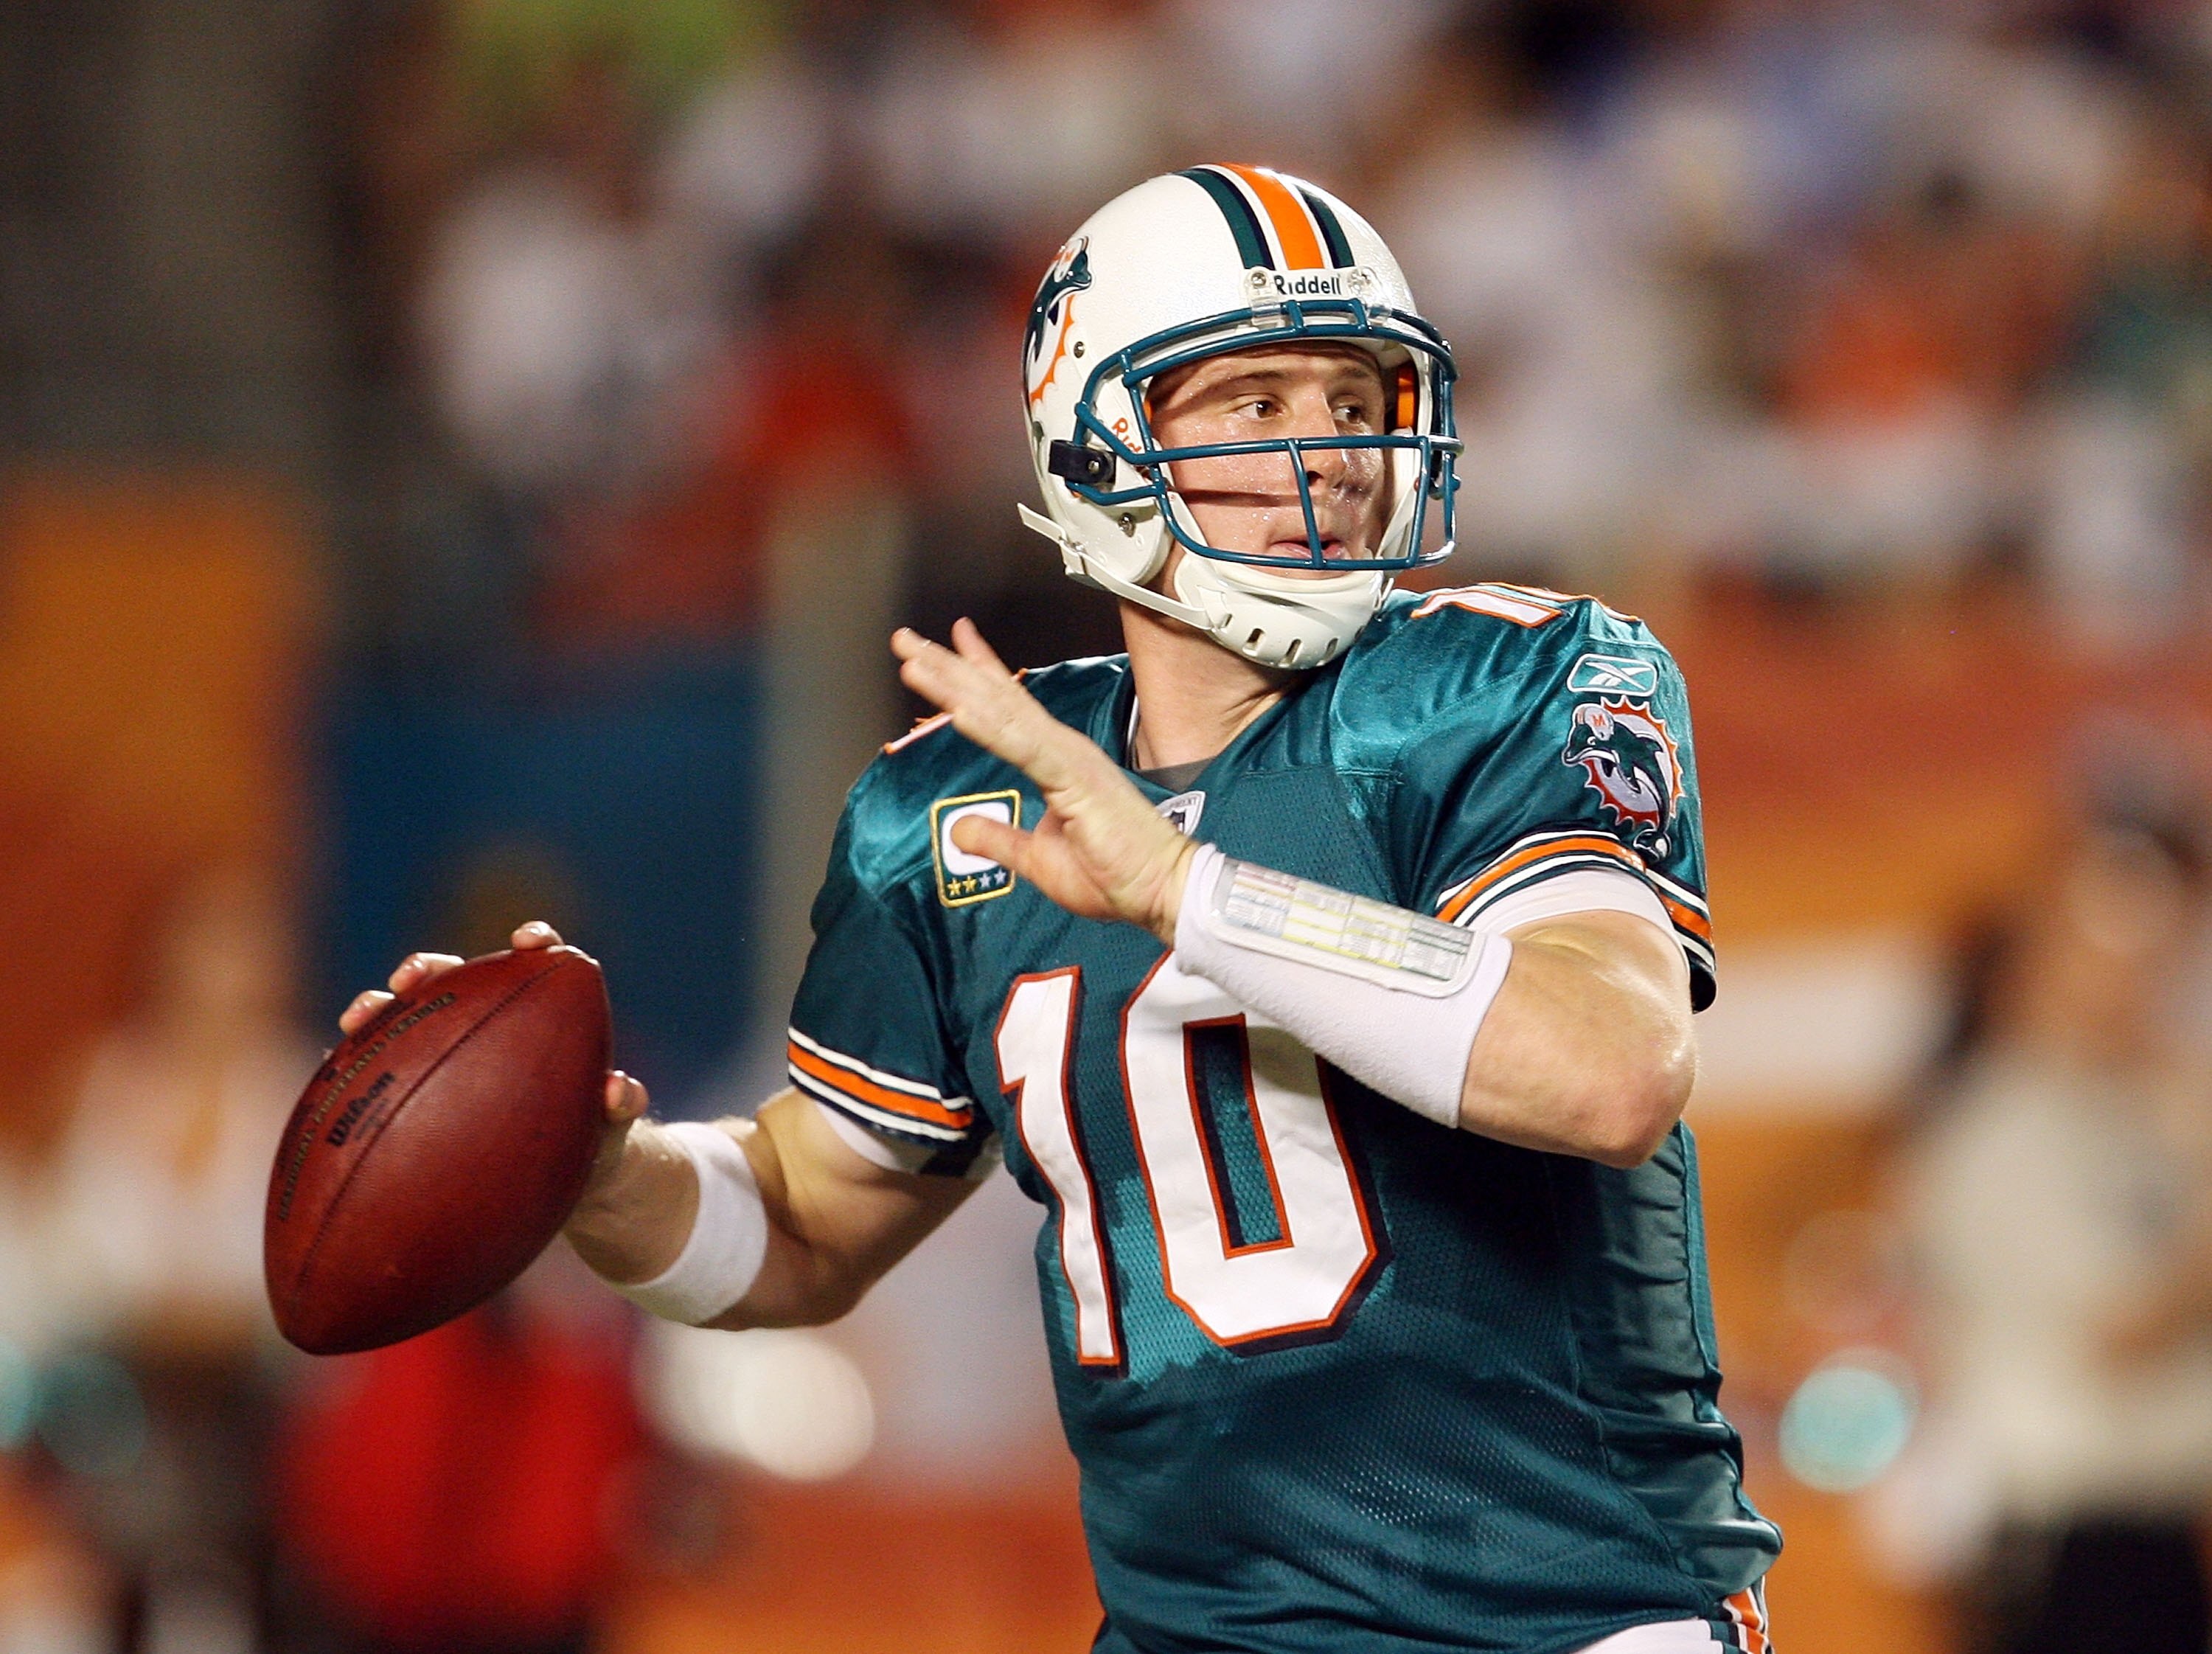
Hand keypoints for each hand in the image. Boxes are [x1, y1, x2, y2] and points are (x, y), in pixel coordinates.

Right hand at [337, 921, 648, 1188]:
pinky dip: (360, 1069)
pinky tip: (334, 1077)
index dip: (534, 943)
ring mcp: (447, 1055)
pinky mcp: (417, 1093)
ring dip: (380, 1009)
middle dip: (427, 968)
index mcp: (541, 1020)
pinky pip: (384, 1074)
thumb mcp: (612, 1130)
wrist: (571, 1186)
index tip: (529, 942)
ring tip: (358, 1018)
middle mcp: (489, 1027)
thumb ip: (619, 1108)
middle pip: (454, 980)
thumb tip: (618, 1089)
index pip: (537, 965)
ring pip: (407, 1020)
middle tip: (411, 977)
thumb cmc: (597, 1144)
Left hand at [892, 619, 1197, 944]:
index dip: (974, 672)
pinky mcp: (1075, 777)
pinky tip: (958, 708)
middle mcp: (1062, 748)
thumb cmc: (1114, 875)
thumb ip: (999, 839)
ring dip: (956, 684)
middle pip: (995, 698)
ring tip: (916, 660)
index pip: (1006, 708)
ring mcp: (1069, 758)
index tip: (943, 646)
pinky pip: (1024, 747)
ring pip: (1002, 712)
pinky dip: (989, 726)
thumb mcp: (1038, 860)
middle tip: (905, 639)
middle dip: (947, 666)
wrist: (1162, 889)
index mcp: (1057, 760)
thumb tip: (960, 829)